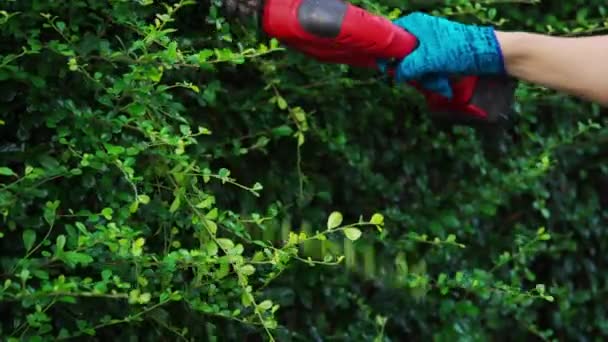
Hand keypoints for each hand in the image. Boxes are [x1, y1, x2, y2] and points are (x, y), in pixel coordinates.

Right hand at [385, 12, 505, 97]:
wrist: (487, 53)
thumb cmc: (456, 49)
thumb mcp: (426, 59)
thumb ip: (406, 67)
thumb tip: (395, 75)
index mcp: (413, 24)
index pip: (389, 37)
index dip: (387, 54)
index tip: (387, 68)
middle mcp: (419, 31)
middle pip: (402, 55)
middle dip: (411, 71)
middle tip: (417, 79)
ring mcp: (429, 44)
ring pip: (415, 65)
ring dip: (425, 78)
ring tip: (438, 82)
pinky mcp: (439, 54)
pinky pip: (427, 68)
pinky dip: (433, 77)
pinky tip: (443, 83)